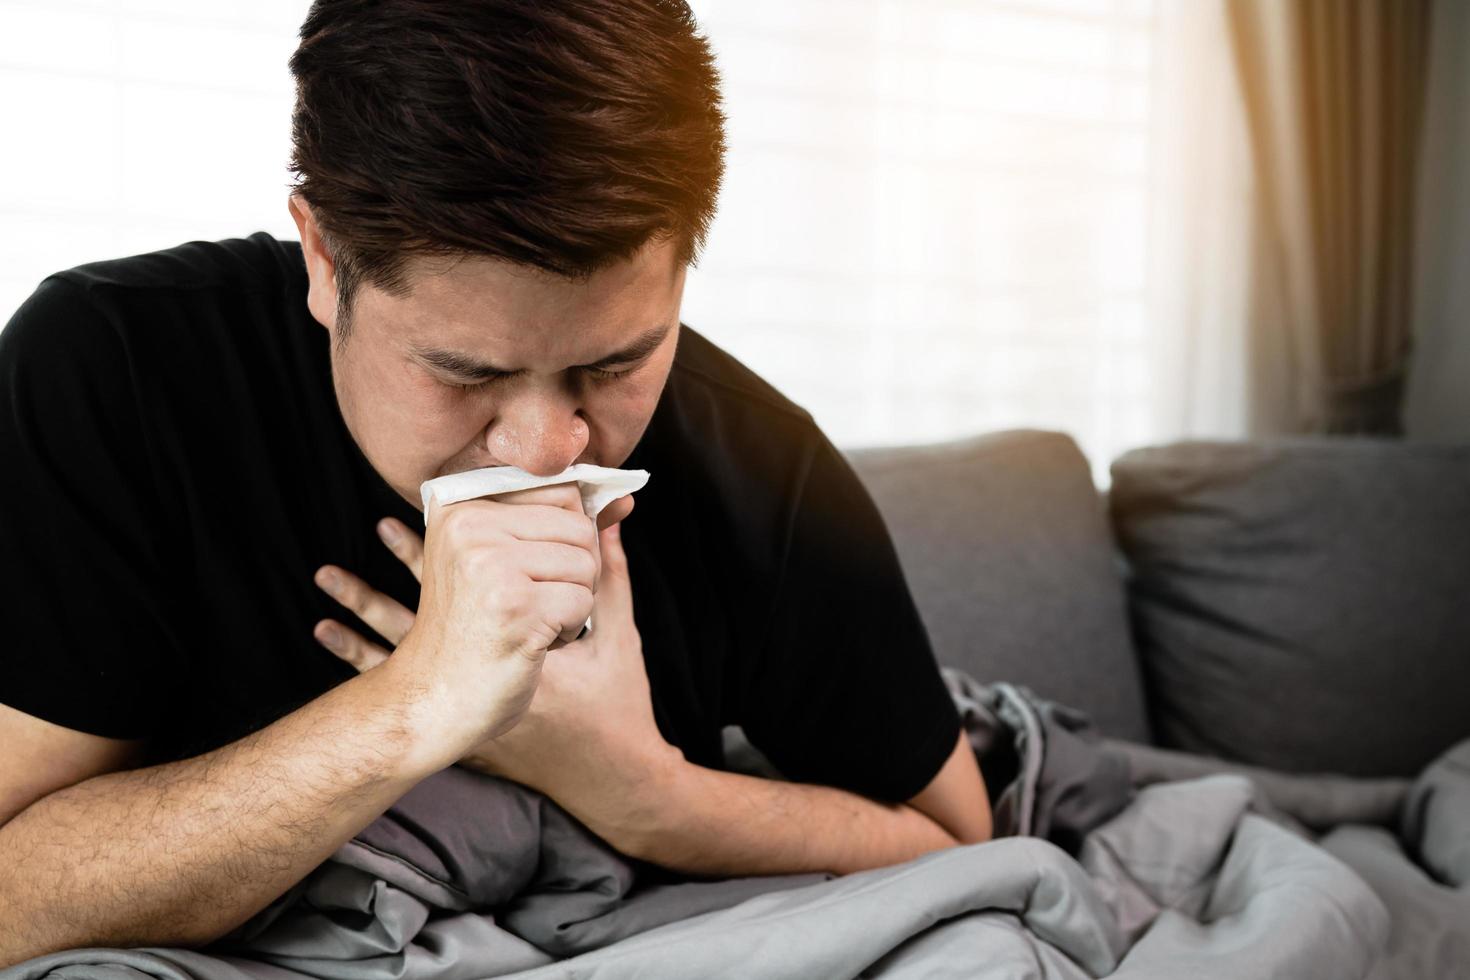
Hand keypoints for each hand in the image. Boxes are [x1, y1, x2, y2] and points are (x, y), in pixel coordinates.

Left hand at [314, 498, 683, 843]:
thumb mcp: (617, 638)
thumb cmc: (616, 705)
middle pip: (418, 617)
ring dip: (362, 612)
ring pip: (399, 645)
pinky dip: (362, 654)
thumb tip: (613, 519)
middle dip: (387, 580)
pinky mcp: (460, 717)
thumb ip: (613, 577)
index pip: (463, 581)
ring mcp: (469, 692)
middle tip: (348, 552)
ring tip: (324, 578)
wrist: (604, 776)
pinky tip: (329, 634)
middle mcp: (485, 662)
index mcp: (526, 632)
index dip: (425, 557)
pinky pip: (400, 682)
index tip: (389, 524)